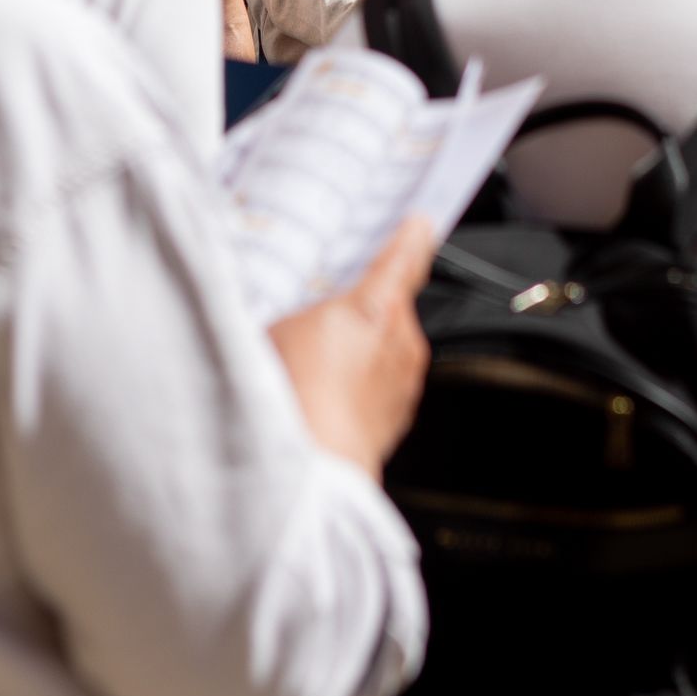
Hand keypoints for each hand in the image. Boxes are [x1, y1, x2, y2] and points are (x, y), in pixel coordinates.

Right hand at [269, 218, 433, 476]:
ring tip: (316, 369)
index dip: (411, 240)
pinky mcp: (400, 414)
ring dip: (363, 351)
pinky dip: (363, 385)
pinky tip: (327, 398)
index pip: (404, 259)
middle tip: (320, 322)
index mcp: (375, 306)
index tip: (418, 225)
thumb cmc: (291, 399)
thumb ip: (304, 306)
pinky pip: (385, 384)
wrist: (314, 470)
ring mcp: (404, 380)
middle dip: (363, 311)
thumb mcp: (277, 328)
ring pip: (387, 348)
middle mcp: (401, 340)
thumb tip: (300, 303)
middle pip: (389, 307)